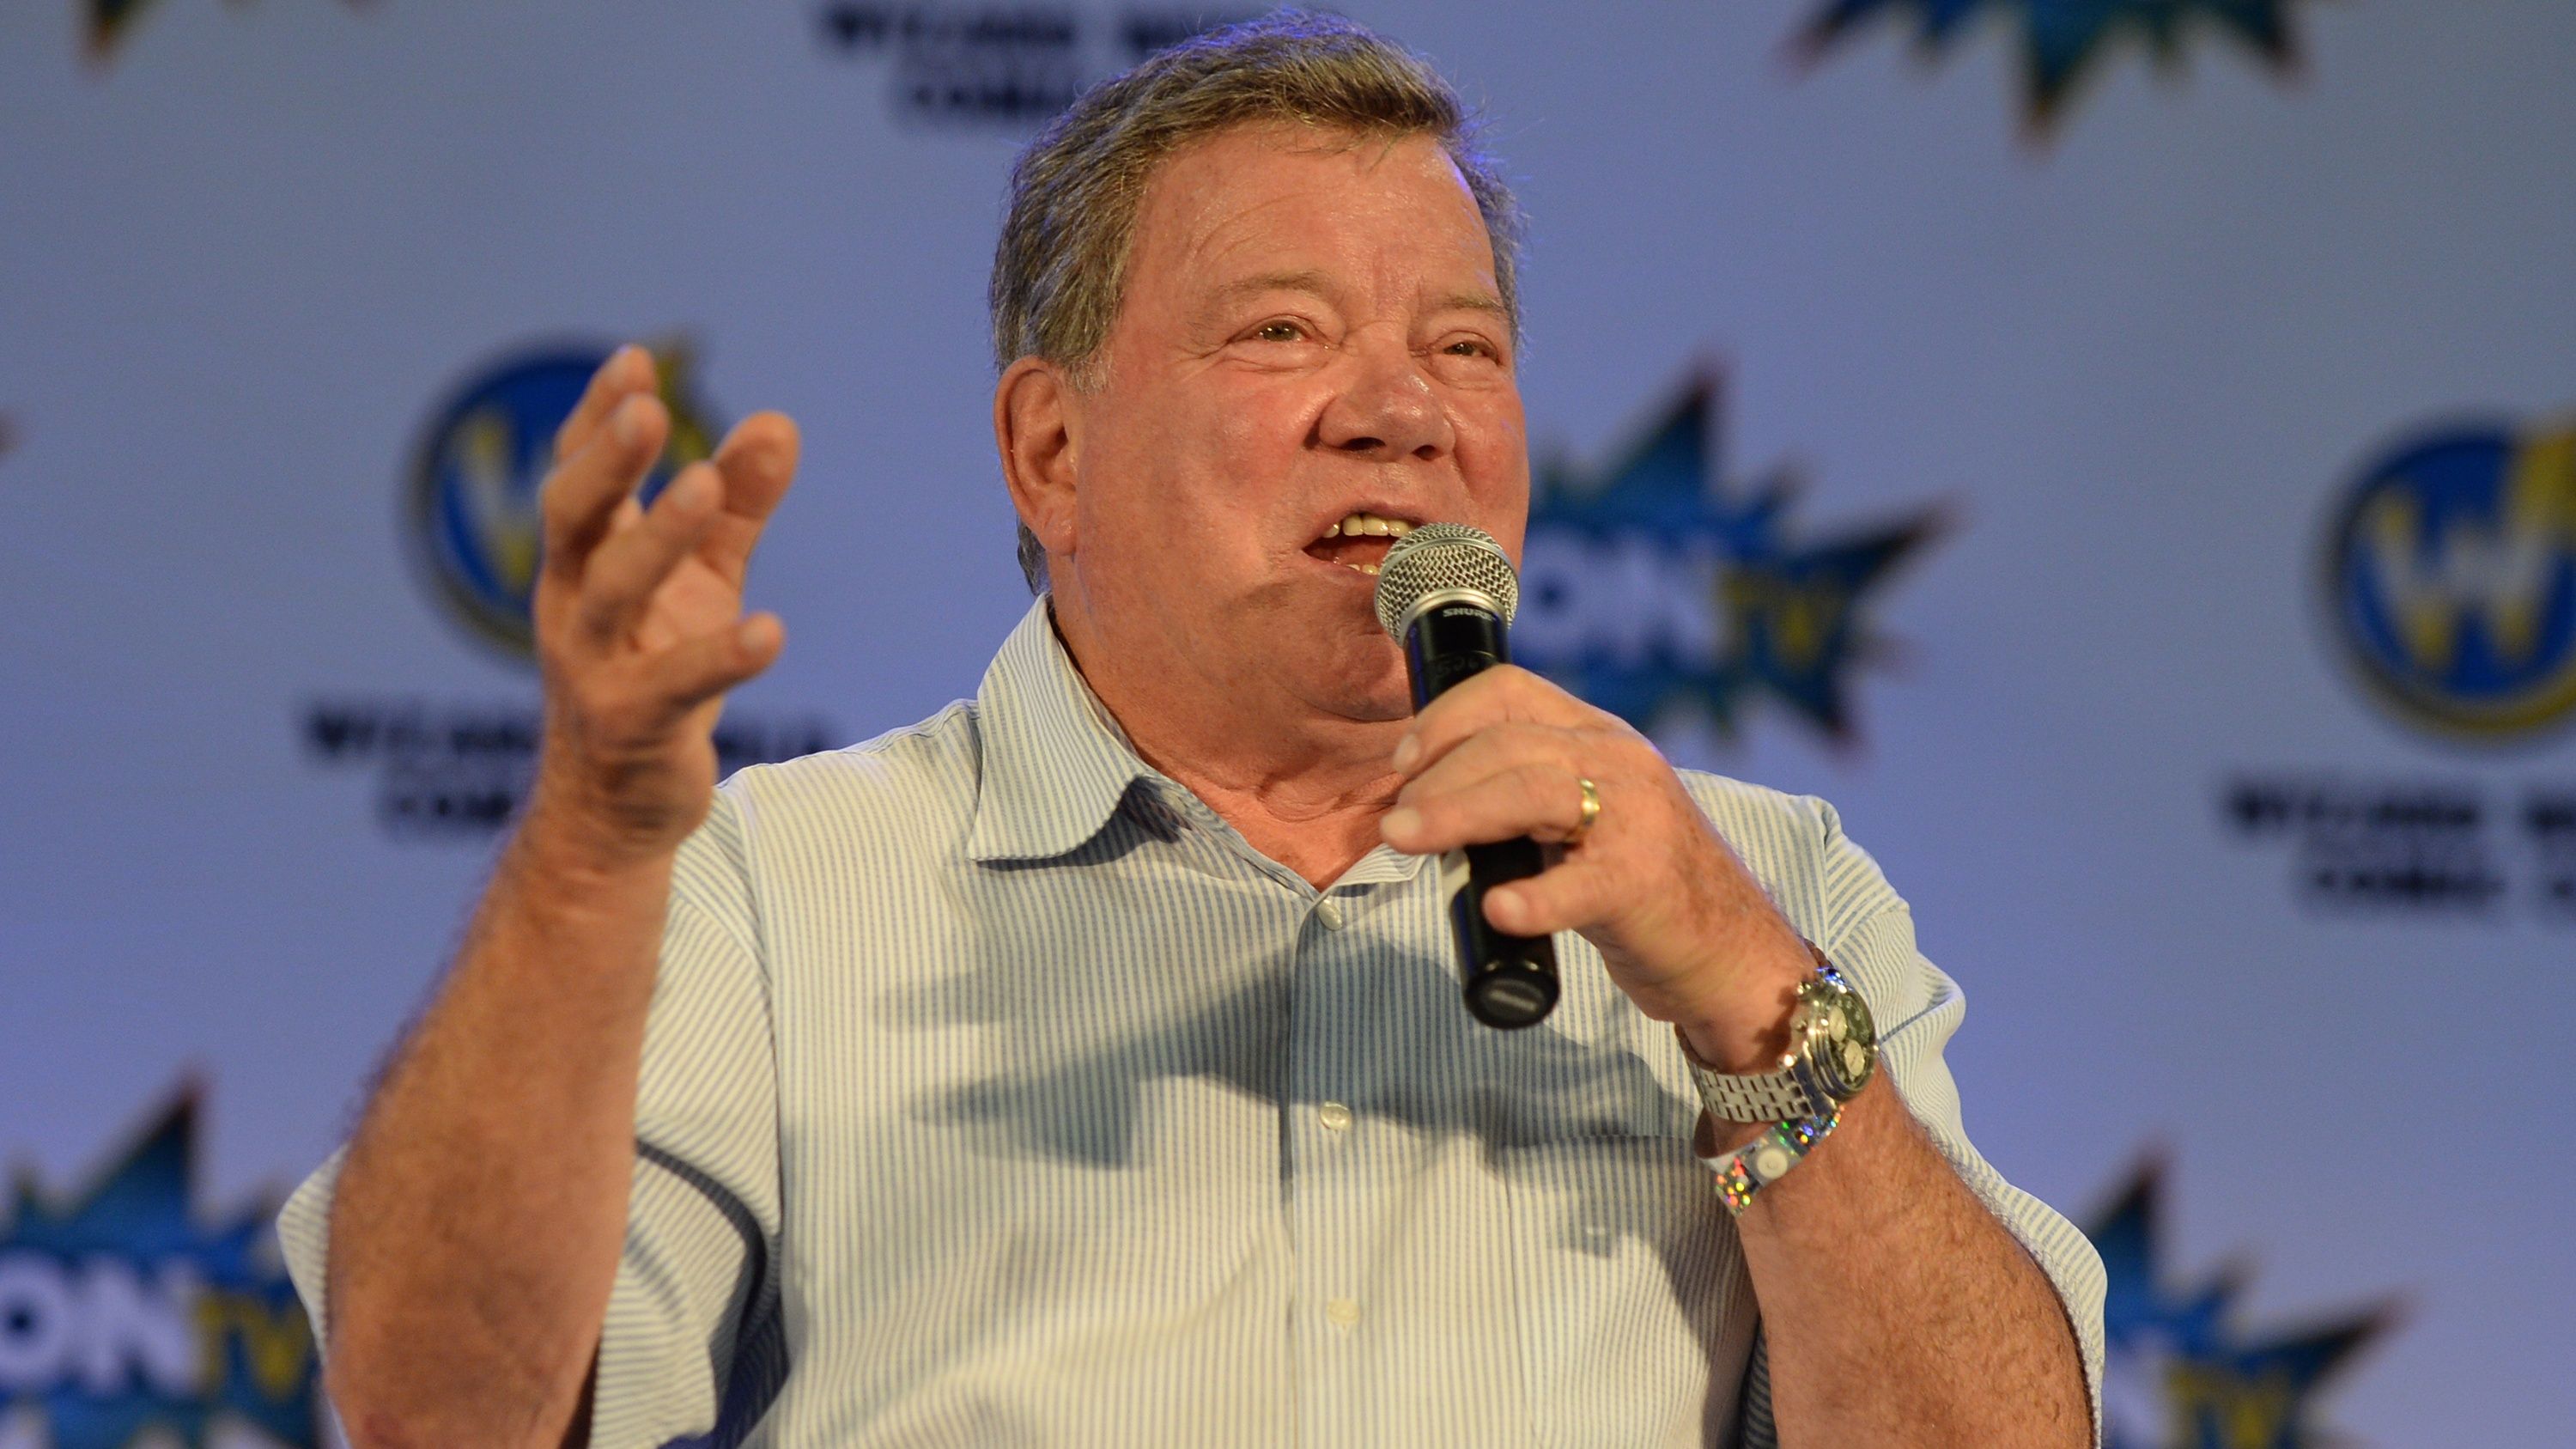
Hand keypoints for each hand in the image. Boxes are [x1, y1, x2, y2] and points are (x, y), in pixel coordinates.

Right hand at [524, 345, 799, 865]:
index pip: (580, 476)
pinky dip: (720, 657)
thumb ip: (737, 506)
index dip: (598, 419)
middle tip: (650, 410)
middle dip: (606, 461)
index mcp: (583, 560)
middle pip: (573, 518)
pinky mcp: (631, 726)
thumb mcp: (700, 581)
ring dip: (657, 535)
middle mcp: (573, 603)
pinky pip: (674, 686)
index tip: (634, 362)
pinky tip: (771, 632)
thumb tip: (779, 422)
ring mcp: (594, 666)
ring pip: (613, 590)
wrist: (615, 807)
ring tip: (705, 484)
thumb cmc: (654, 669)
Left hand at [1378, 665, 1810, 1071]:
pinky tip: (1498, 908)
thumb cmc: (1641, 885)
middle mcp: (1619, 762)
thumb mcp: (1585, 815)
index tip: (1402, 763)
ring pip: (1533, 792)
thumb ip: (1521, 798)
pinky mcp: (1644, 885)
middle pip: (1510, 743)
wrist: (1731, 950)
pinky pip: (1580, 886)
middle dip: (1436, 777)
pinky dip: (1534, 899)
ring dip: (1458, 813)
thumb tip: (1423, 807)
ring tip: (1407, 840)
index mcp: (1598, 737)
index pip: (1511, 691)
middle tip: (1394, 822)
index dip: (1444, 718)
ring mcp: (1637, 821)